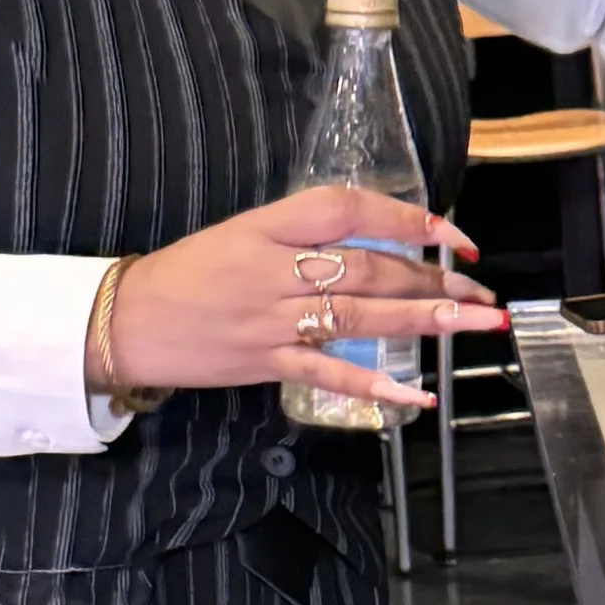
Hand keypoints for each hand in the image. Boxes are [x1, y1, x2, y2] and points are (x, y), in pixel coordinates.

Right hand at [102, 186, 505, 417]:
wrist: (126, 320)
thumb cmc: (187, 274)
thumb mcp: (242, 233)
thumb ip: (303, 236)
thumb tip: (375, 241)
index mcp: (267, 226)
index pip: (346, 208)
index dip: (404, 217)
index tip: (449, 232)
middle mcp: (273, 269)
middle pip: (367, 268)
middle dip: (431, 280)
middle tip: (478, 291)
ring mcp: (271, 319)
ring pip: (360, 317)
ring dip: (423, 322)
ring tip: (472, 323)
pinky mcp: (265, 362)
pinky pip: (328, 375)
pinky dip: (374, 387)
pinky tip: (415, 396)